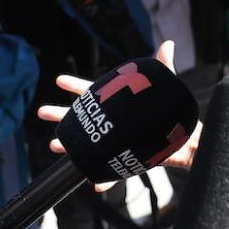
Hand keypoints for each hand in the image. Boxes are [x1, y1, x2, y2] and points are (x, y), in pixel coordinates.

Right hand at [35, 41, 203, 187]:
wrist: (186, 139)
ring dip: (71, 146)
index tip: (59, 80)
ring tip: (54, 146)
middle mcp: (113, 122)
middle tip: (42, 112)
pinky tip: (95, 184)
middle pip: (81, 117)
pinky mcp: (126, 158)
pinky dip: (104, 180)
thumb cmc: (172, 112)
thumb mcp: (166, 87)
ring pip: (88, 144)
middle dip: (61, 114)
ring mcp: (116, 140)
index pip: (94, 92)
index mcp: (118, 104)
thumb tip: (169, 44)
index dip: (76, 85)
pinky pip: (112, 171)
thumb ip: (164, 67)